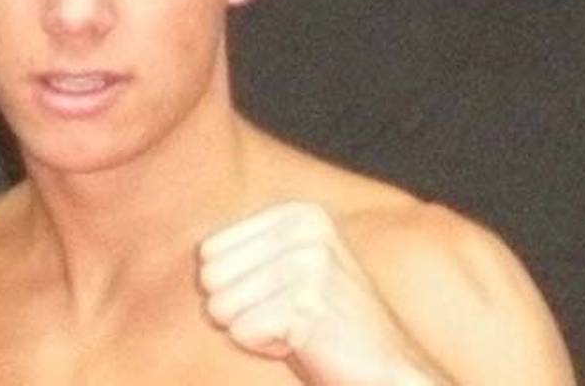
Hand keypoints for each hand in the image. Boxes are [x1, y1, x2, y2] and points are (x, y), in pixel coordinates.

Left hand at [199, 202, 443, 384]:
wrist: (388, 370)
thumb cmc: (326, 325)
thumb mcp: (290, 269)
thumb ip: (249, 250)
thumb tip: (196, 252)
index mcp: (298, 213)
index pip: (209, 249)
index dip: (235, 286)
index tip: (280, 297)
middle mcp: (303, 229)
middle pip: (210, 276)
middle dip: (240, 309)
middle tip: (289, 317)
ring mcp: (307, 264)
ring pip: (221, 306)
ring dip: (253, 329)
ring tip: (298, 329)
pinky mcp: (304, 304)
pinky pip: (241, 332)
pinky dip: (266, 347)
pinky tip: (305, 344)